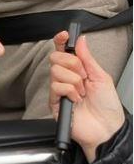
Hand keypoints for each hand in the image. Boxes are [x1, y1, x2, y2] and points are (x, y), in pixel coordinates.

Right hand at [49, 31, 124, 162]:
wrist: (107, 128)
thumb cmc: (107, 105)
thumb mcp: (101, 76)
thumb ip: (87, 57)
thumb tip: (80, 40)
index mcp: (77, 70)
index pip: (63, 51)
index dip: (61, 41)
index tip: (65, 35)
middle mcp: (66, 77)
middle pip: (55, 57)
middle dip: (72, 63)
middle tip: (83, 75)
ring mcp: (59, 89)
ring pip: (56, 71)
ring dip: (73, 80)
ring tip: (82, 92)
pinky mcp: (54, 101)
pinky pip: (56, 86)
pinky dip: (69, 91)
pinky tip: (76, 99)